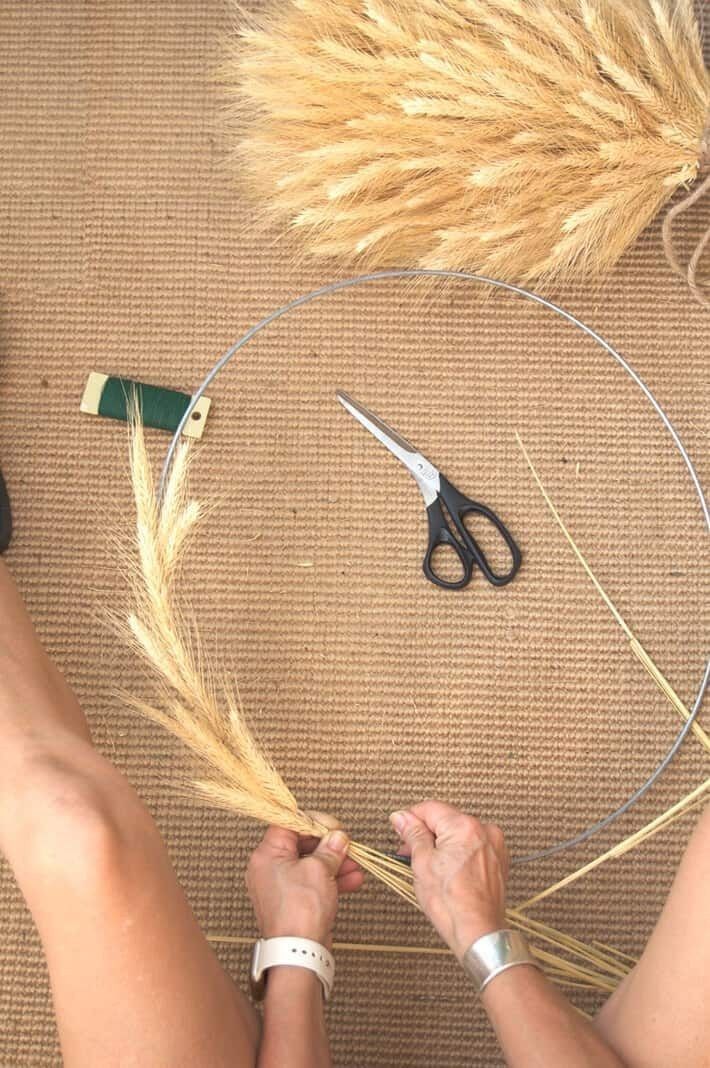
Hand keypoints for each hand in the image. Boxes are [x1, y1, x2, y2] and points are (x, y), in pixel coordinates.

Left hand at [246, 826, 363, 946]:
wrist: (298, 953)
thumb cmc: (300, 911)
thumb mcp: (319, 870)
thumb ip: (329, 849)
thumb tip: (337, 837)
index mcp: (267, 855)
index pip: (288, 823)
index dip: (313, 822)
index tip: (333, 827)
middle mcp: (269, 868)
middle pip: (301, 844)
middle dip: (328, 845)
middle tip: (347, 845)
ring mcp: (281, 886)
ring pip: (310, 865)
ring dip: (335, 862)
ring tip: (356, 864)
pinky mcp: (293, 902)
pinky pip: (312, 883)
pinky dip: (331, 880)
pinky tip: (353, 880)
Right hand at [390, 800, 508, 960]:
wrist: (478, 933)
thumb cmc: (451, 904)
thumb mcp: (422, 863)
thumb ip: (413, 834)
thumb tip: (402, 817)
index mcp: (464, 826)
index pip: (430, 808)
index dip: (410, 818)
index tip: (400, 830)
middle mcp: (484, 830)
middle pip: (446, 820)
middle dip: (426, 834)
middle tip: (409, 853)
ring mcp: (494, 845)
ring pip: (459, 834)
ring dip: (442, 844)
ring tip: (428, 866)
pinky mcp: (499, 860)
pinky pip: (472, 846)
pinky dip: (458, 853)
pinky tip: (448, 872)